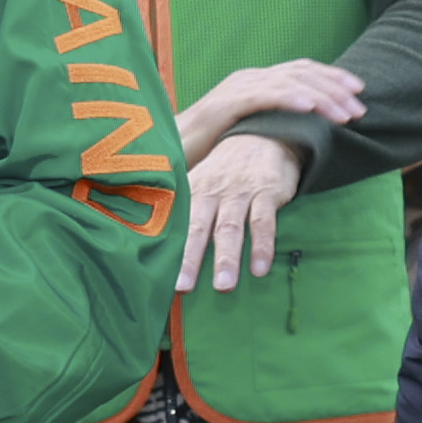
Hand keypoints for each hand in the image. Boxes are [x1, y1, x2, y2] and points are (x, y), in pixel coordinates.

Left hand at [174, 130, 303, 293]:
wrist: (263, 135)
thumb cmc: (225, 170)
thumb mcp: (200, 181)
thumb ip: (185, 210)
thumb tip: (161, 247)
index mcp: (191, 192)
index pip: (175, 223)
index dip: (165, 248)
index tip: (155, 276)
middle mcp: (211, 192)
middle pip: (197, 227)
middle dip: (189, 258)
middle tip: (183, 287)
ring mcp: (239, 192)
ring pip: (230, 227)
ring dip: (226, 258)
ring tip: (223, 287)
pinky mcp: (267, 192)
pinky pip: (263, 222)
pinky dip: (262, 246)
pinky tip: (260, 269)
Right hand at [176, 56, 361, 161]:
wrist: (168, 152)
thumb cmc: (211, 146)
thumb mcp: (251, 130)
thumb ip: (275, 124)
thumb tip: (308, 132)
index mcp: (257, 81)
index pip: (302, 70)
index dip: (333, 77)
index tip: (359, 92)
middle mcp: (250, 78)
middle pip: (302, 73)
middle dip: (336, 88)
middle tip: (360, 108)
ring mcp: (237, 88)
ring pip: (289, 83)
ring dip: (322, 97)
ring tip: (345, 114)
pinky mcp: (225, 104)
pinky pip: (264, 96)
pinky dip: (290, 99)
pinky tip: (311, 107)